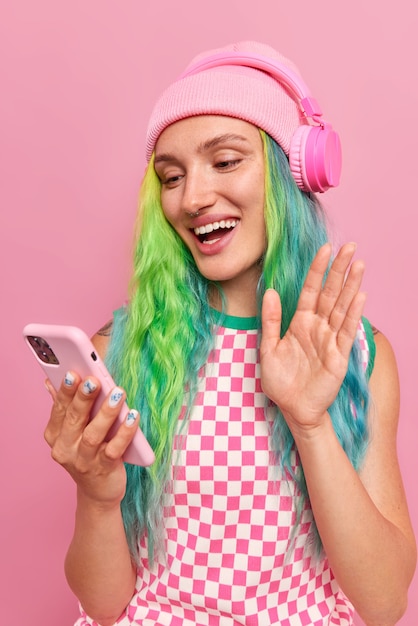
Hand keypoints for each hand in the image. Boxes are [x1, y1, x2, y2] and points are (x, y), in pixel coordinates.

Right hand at [44, 374, 139, 507]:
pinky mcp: (104, 469)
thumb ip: (65, 406)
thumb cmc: (87, 452)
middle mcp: (65, 448)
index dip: (65, 391)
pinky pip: (114, 449)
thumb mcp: (73, 431)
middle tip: (93, 380)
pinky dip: (124, 432)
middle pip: (74, 419)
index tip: (72, 372)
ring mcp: (84, 461)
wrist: (99, 491)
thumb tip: (50, 381)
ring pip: (93, 434)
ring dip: (106, 412)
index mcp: (55, 435)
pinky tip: (133, 416)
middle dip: (83, 398)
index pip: (59, 409)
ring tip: (118, 393)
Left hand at [260, 243, 365, 433]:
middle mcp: (317, 327)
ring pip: (341, 307)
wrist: (293, 408)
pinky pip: (346, 330)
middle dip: (340, 270)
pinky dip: (353, 313)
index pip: (310, 290)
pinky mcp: (339, 354)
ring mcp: (329, 339)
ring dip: (350, 286)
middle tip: (350, 247)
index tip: (324, 249)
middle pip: (330, 293)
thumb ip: (271, 319)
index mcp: (299, 322)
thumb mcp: (268, 348)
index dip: (317, 270)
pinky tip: (359, 296)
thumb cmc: (280, 380)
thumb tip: (270, 291)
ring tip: (359, 264)